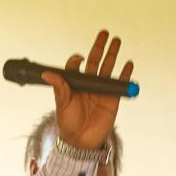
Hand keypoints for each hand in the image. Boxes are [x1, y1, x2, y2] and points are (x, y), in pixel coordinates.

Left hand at [46, 30, 133, 151]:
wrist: (81, 141)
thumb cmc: (68, 123)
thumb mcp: (62, 104)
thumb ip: (59, 88)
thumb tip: (46, 73)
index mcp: (74, 84)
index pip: (76, 66)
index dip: (76, 60)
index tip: (79, 59)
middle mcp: (88, 84)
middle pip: (95, 61)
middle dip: (99, 47)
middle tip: (104, 33)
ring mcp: (101, 90)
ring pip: (107, 68)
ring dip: (113, 54)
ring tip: (117, 40)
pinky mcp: (112, 99)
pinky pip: (119, 83)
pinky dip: (125, 74)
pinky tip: (128, 64)